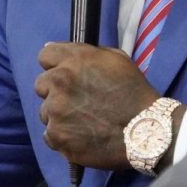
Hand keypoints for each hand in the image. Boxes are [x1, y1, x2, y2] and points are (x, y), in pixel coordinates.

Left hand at [34, 43, 161, 168]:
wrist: (145, 130)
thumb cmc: (134, 92)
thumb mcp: (116, 59)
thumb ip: (83, 52)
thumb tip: (53, 49)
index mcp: (73, 60)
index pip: (44, 57)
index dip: (55, 66)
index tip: (64, 76)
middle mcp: (59, 82)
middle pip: (41, 85)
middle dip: (55, 92)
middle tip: (77, 102)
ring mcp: (55, 111)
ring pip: (45, 112)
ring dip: (59, 115)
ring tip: (83, 122)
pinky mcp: (56, 136)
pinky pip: (49, 135)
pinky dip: (62, 137)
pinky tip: (81, 136)